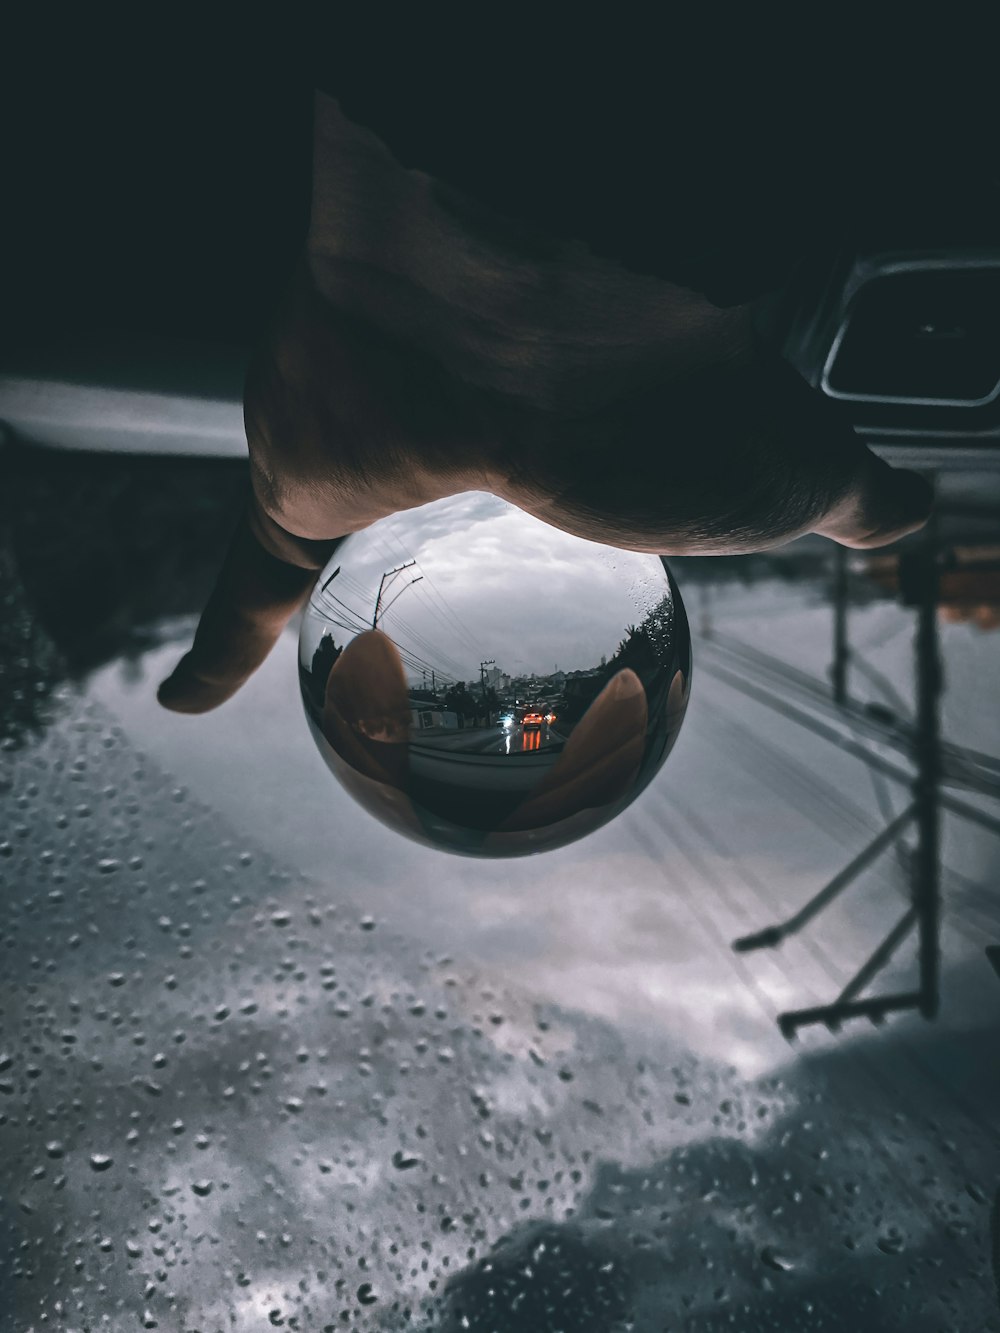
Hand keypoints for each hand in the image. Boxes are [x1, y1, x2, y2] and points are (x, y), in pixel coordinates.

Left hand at [158, 259, 931, 713]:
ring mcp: (357, 455)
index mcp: (549, 446)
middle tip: (394, 618)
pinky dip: (211, 653)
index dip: (507, 526)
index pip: (519, 493)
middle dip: (394, 547)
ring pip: (309, 537)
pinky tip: (181, 699)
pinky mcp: (287, 487)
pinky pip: (235, 594)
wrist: (541, 322)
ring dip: (286, 606)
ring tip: (274, 676)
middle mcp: (443, 445)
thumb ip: (849, 492)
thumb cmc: (672, 398)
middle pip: (411, 514)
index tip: (498, 530)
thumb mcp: (791, 468)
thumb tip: (911, 515)